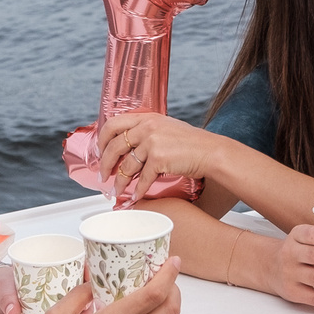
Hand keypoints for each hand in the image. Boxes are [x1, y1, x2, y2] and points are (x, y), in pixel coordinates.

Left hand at [98, 112, 229, 204]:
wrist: (212, 152)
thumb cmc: (193, 143)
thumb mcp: (167, 128)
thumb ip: (148, 131)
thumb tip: (130, 146)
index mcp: (148, 117)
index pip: (114, 123)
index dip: (103, 139)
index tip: (101, 151)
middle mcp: (148, 127)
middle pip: (114, 145)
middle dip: (105, 163)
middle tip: (103, 174)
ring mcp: (153, 142)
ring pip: (126, 165)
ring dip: (119, 181)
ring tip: (117, 190)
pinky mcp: (159, 158)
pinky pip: (142, 178)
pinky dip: (137, 190)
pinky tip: (135, 196)